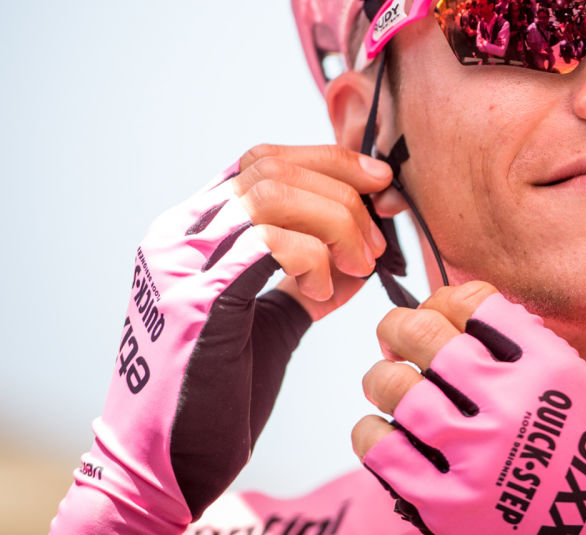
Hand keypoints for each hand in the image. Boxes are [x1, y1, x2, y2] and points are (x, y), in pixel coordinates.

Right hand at [52, 149, 392, 532]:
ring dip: (334, 223)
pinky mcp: (194, 300)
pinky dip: (311, 258)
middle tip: (375, 243)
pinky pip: (267, 243)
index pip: (261, 161)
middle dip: (342, 195)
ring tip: (356, 267)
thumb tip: (364, 248)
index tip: (378, 183)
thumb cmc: (219, 391)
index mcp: (191, 231)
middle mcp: (176, 235)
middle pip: (271, 168)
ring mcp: (178, 264)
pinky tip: (321, 292)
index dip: (327, 161)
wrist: (169, 462)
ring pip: (272, 194)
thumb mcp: (272, 319)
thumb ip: (309, 277)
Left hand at [353, 282, 585, 534]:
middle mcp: (510, 404)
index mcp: (544, 367)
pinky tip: (380, 428)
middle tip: (394, 334)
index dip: (442, 300)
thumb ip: (518, 341)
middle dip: (399, 326)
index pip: (472, 303)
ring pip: (396, 388)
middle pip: (425, 335)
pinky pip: (382, 449)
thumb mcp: (568, 380)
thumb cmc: (578, 449)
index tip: (437, 313)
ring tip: (385, 381)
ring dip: (381, 377)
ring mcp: (475, 455)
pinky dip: (370, 430)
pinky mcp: (446, 503)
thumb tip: (444, 310)